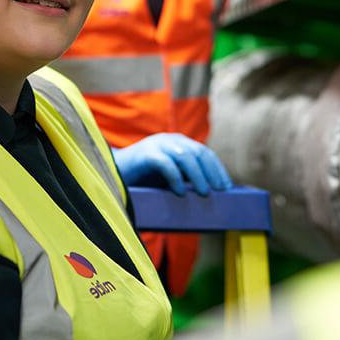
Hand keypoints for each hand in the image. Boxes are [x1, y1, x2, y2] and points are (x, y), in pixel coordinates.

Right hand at [113, 133, 232, 196]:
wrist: (113, 172)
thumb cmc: (144, 179)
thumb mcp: (168, 177)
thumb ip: (184, 179)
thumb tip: (208, 198)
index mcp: (179, 144)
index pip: (204, 153)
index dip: (217, 169)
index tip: (227, 186)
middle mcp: (171, 140)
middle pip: (198, 153)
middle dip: (211, 172)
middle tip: (218, 191)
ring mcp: (158, 145)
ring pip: (185, 157)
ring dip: (197, 176)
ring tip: (204, 193)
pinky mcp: (145, 154)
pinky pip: (165, 164)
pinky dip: (175, 178)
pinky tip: (180, 193)